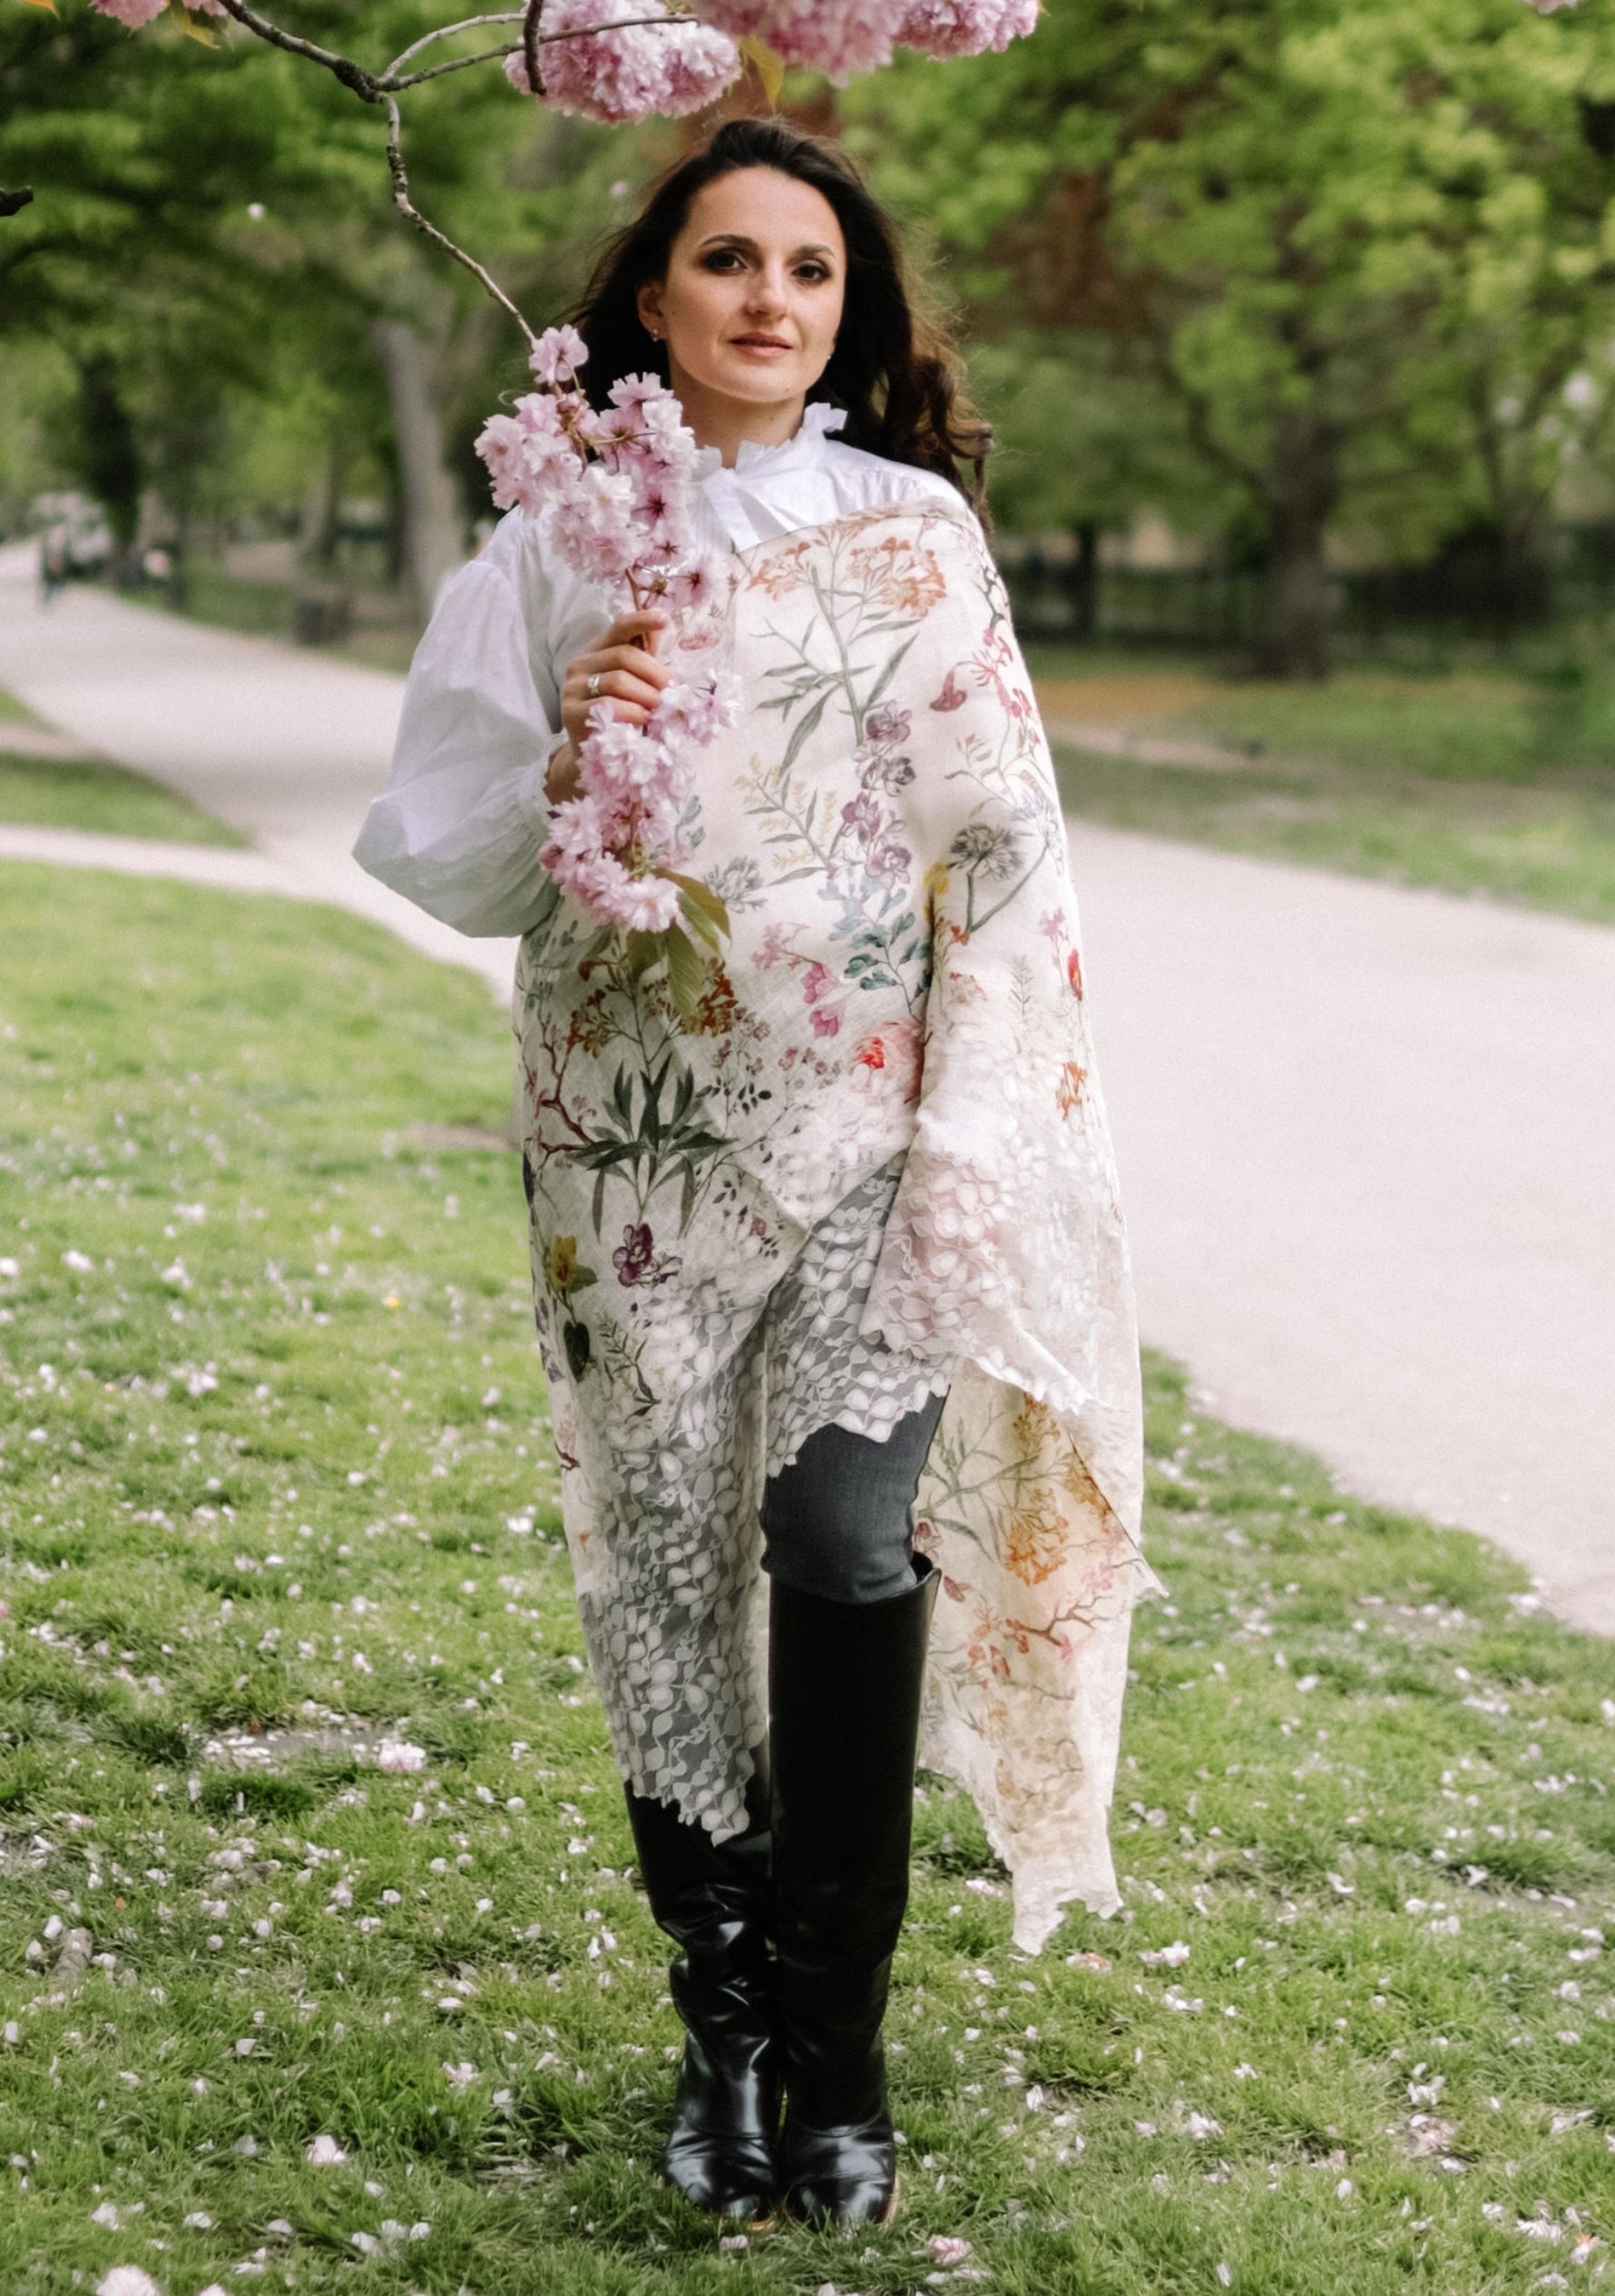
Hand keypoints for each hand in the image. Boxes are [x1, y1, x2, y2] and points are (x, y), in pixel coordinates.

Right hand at [560, 607, 670, 752]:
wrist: (595, 754)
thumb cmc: (620, 717)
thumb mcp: (635, 687)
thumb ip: (646, 662)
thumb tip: (663, 630)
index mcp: (598, 652)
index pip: (618, 628)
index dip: (641, 620)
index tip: (663, 619)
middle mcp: (580, 664)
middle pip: (624, 655)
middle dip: (655, 672)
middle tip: (673, 691)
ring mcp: (572, 688)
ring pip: (618, 681)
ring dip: (646, 695)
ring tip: (660, 709)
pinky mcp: (571, 712)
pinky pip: (608, 705)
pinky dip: (632, 712)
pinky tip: (644, 720)